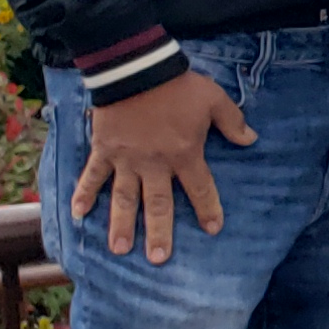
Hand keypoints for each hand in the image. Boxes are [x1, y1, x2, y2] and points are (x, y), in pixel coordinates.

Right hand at [72, 71, 254, 262]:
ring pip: (123, 198)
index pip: (200, 188)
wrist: (138, 69)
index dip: (208, 208)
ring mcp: (126, 159)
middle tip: (158, 259)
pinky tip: (76, 214)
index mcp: (184, 154)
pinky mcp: (104, 150)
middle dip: (159, 233)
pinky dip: (83, 193)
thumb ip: (233, 122)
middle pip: (157, 204)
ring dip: (121, 224)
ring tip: (119, 250)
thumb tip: (251, 140)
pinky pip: (92, 176)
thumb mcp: (214, 100)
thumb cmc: (179, 85)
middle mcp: (154, 164)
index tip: (213, 229)